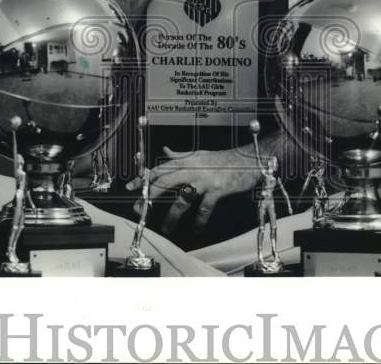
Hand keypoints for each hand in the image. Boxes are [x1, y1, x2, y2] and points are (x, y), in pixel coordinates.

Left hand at [126, 146, 260, 234]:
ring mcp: (205, 180)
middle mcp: (193, 168)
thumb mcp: (200, 153)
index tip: (132, 187)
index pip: (161, 167)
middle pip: (166, 181)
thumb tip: (166, 151)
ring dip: (172, 216)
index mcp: (188, 159)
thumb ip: (181, 154)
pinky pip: (204, 208)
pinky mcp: (217, 190)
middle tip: (141, 208)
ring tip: (166, 227)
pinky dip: (199, 221)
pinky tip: (195, 229)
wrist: (249, 159)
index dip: (145, 177)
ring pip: (183, 198)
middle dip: (150, 195)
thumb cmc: (224, 158)